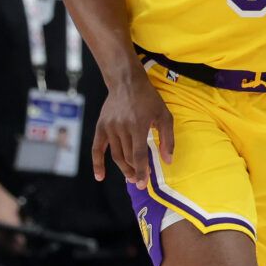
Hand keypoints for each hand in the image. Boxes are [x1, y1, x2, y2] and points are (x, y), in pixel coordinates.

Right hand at [91, 72, 174, 190]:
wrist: (126, 82)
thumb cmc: (148, 99)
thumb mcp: (164, 115)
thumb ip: (168, 139)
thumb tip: (168, 161)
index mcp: (138, 125)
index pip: (138, 155)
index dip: (141, 171)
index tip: (143, 184)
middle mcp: (122, 128)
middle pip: (127, 156)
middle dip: (134, 171)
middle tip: (139, 180)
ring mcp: (109, 127)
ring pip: (116, 155)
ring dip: (123, 168)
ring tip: (130, 176)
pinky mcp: (101, 126)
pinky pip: (97, 148)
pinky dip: (97, 163)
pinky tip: (100, 177)